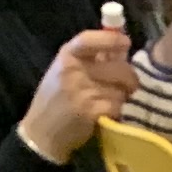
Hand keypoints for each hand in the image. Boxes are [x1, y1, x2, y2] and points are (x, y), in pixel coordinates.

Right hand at [17, 26, 136, 163]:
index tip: (126, 42)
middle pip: (117, 67)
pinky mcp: (91, 112)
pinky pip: (118, 106)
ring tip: (115, 101)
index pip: (89, 39)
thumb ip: (88, 59)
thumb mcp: (64, 72)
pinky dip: (119, 111)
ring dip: (124, 97)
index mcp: (65, 56)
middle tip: (130, 85)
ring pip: (121, 89)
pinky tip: (111, 113)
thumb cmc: (56, 100)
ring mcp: (82, 91)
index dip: (111, 39)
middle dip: (129, 77)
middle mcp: (73, 70)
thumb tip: (121, 49)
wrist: (41, 133)